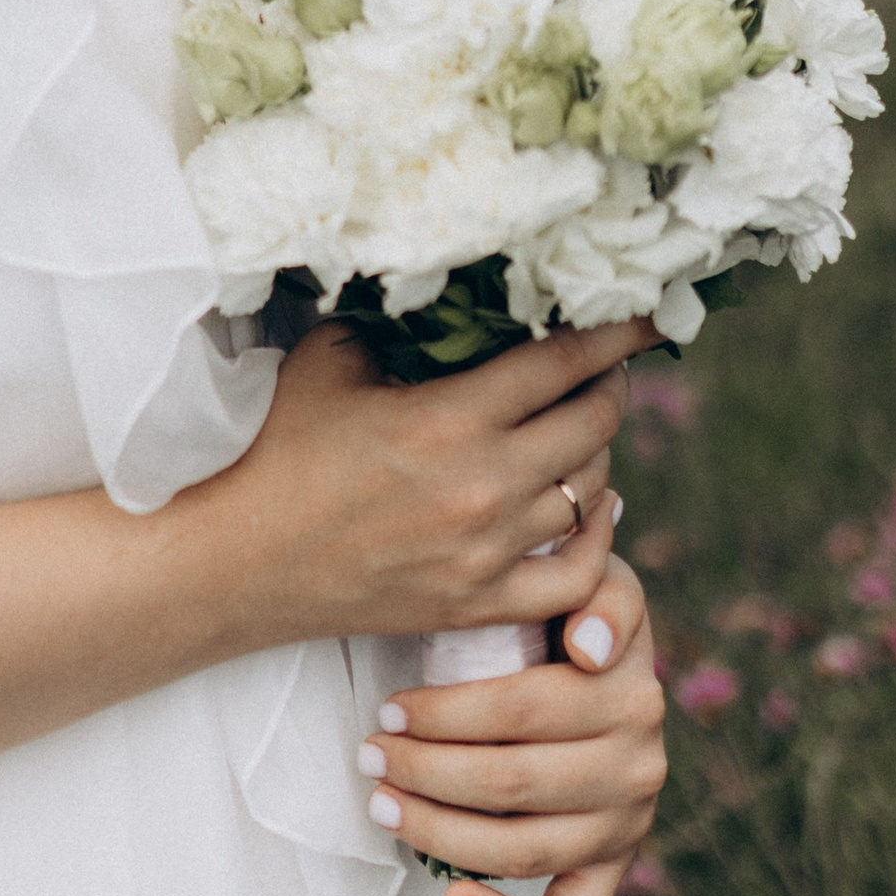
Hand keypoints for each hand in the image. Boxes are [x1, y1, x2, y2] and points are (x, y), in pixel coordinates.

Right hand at [219, 312, 653, 651]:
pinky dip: (598, 540)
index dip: (617, 334)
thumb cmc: (283, 448)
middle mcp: (483, 486)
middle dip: (614, 385)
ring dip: (598, 452)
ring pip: (591, 493)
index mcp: (450, 418)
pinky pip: (577, 576)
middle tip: (610, 365)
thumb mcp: (331, 359)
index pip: (564, 362)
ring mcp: (487, 552)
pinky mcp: (480, 604)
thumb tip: (453, 290)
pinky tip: (591, 512)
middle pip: (594, 424)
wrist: (246, 560)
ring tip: (584, 427)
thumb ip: (397, 324)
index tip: (650, 315)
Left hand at [356, 554, 665, 895]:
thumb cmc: (570, 613)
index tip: (387, 709)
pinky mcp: (612, 871)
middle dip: (425, 771)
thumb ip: (603, 593)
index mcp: (632, 695)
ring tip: (380, 805)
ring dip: (440, 834)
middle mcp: (639, 768)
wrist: (601, 661)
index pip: (521, 711)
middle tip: (367, 754)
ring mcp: (627, 826)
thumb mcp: (592, 578)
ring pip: (525, 852)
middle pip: (512, 783)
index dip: (446, 714)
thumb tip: (590, 650)